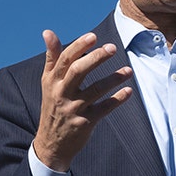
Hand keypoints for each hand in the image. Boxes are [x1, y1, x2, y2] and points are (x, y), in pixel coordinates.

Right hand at [33, 30, 132, 171]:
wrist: (51, 144)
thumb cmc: (53, 106)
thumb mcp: (48, 82)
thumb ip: (51, 57)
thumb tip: (48, 32)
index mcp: (52, 81)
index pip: (64, 59)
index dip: (78, 46)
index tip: (93, 37)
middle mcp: (61, 93)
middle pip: (78, 71)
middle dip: (95, 58)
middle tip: (112, 48)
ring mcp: (74, 109)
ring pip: (95, 90)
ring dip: (113, 79)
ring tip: (128, 71)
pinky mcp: (85, 123)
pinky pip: (104, 109)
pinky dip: (117, 100)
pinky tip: (128, 91)